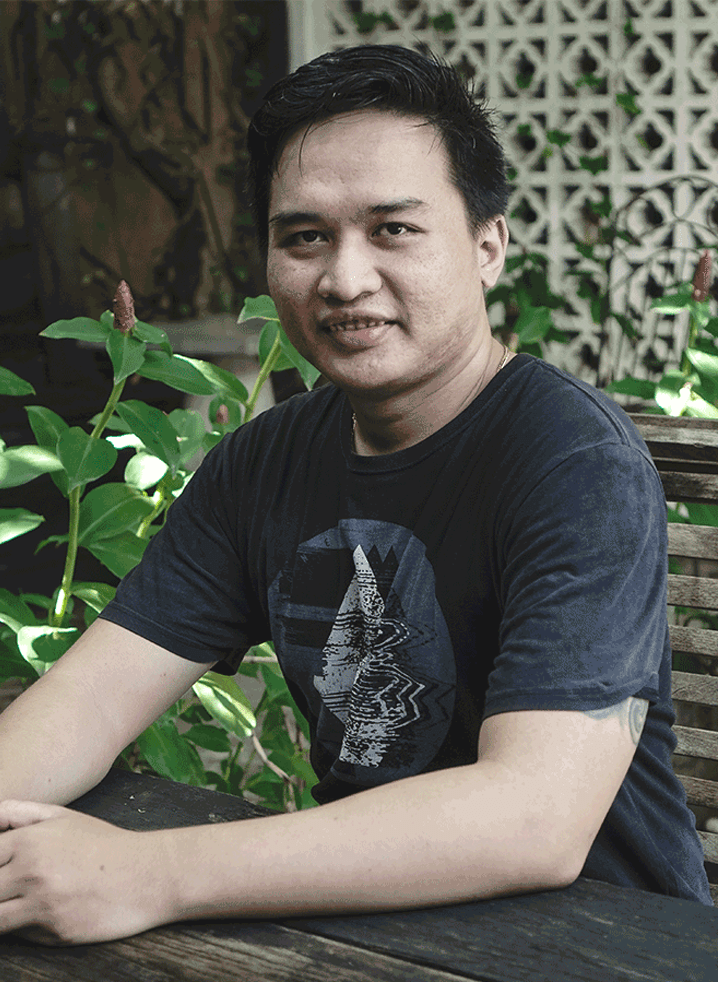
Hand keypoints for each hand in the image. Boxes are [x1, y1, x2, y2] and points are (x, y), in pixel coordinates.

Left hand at [0, 800, 172, 944]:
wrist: (147, 874)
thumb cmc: (104, 844)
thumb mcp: (63, 817)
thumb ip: (19, 813)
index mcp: (29, 841)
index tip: (3, 873)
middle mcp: (31, 872)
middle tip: (14, 887)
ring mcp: (42, 903)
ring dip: (4, 912)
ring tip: (22, 903)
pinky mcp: (54, 931)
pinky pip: (20, 935)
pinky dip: (23, 929)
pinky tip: (42, 916)